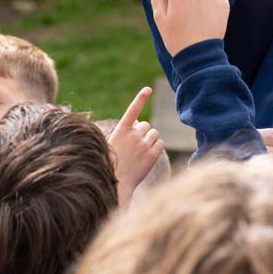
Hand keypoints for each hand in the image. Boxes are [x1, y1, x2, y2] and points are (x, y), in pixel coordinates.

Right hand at [108, 86, 164, 206]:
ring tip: (140, 153)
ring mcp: (144, 145)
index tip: (148, 89)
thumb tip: (141, 121)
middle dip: (142, 132)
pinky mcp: (153, 155)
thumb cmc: (112, 162)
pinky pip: (160, 143)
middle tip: (134, 147)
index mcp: (121, 130)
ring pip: (154, 133)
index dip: (140, 98)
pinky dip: (156, 148)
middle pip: (146, 125)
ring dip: (150, 139)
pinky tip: (147, 157)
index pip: (133, 110)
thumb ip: (127, 131)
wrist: (116, 184)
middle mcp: (133, 135)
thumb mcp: (114, 143)